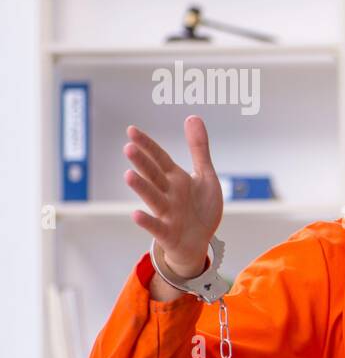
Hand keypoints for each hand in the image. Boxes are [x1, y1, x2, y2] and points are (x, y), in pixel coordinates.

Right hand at [123, 115, 222, 277]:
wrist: (199, 241)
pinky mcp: (169, 233)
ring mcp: (168, 213)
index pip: (160, 158)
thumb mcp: (204, 175)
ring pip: (153, 198)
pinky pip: (157, 227)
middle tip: (128, 147)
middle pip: (154, 176)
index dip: (148, 145)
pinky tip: (135, 214)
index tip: (131, 130)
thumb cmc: (200, 207)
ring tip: (128, 175)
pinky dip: (147, 221)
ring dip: (141, 188)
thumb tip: (192, 116)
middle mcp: (169, 194)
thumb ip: (198, 148)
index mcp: (176, 179)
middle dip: (143, 163)